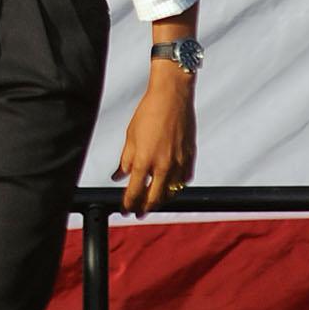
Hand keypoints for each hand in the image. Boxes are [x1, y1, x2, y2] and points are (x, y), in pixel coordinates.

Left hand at [115, 64, 195, 213]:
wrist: (172, 96)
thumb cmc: (148, 113)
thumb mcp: (130, 137)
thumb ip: (125, 160)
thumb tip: (118, 176)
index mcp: (144, 160)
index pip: (134, 192)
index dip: (128, 204)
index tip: (125, 210)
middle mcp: (163, 166)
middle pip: (153, 198)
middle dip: (144, 208)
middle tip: (138, 213)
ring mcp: (179, 162)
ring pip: (171, 192)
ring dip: (161, 199)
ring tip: (153, 201)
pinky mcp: (190, 157)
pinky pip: (184, 180)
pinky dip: (176, 186)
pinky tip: (171, 186)